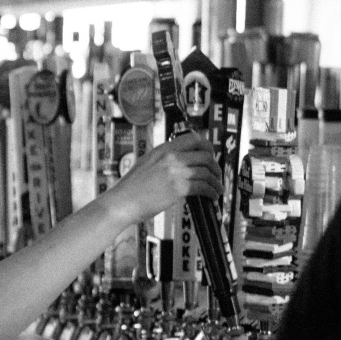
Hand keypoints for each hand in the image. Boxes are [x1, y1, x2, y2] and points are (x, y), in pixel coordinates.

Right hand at [104, 132, 221, 224]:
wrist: (122, 201)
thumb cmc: (131, 187)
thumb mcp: (146, 163)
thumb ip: (163, 159)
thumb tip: (178, 161)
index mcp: (164, 149)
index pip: (193, 138)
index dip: (207, 146)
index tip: (211, 155)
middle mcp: (171, 157)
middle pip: (205, 155)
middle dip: (215, 166)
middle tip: (216, 175)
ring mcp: (176, 172)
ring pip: (207, 172)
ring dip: (216, 181)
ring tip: (218, 189)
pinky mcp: (178, 188)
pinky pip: (203, 187)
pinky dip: (211, 192)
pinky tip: (211, 196)